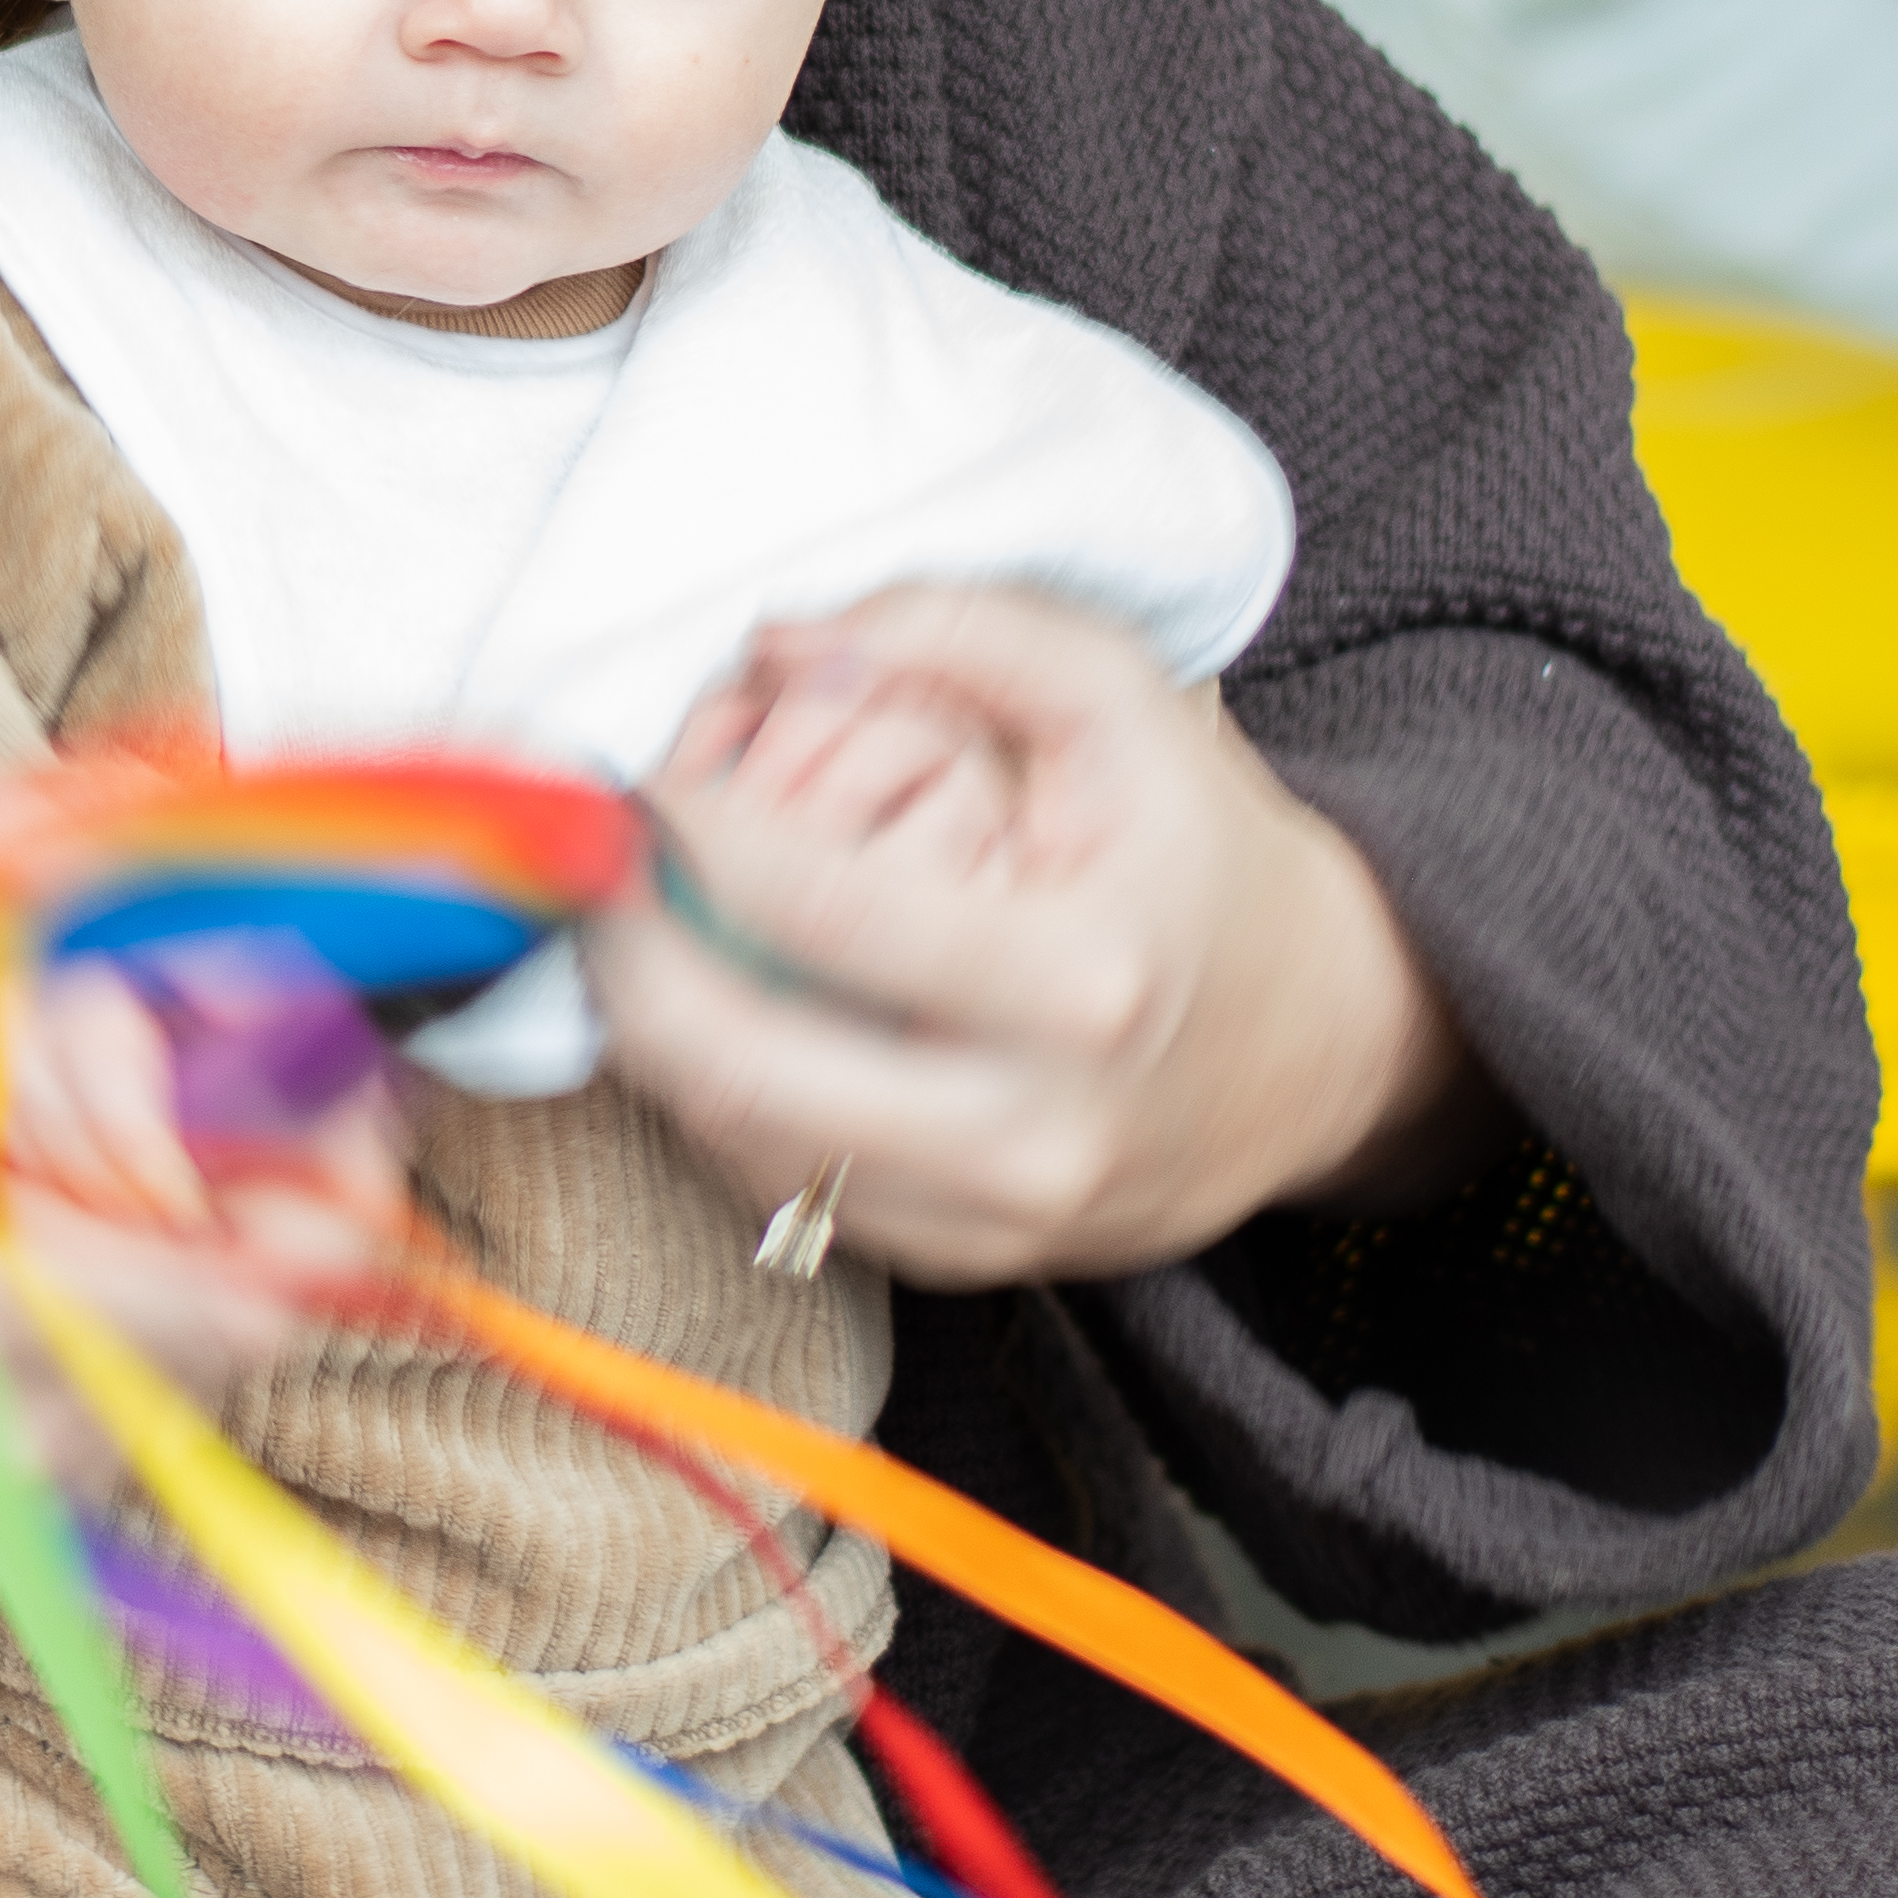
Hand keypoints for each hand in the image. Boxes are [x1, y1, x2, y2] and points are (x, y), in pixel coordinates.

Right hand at [0, 781, 402, 1717]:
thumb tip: (142, 786)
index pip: (259, 1277)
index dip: (317, 1139)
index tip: (293, 1020)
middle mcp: (24, 1429)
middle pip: (269, 1289)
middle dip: (254, 1138)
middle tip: (187, 1023)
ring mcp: (33, 1479)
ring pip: (233, 1332)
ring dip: (210, 1200)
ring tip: (88, 1105)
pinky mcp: (30, 1487)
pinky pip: (168, 1372)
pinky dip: (159, 1263)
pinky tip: (56, 1184)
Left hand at [587, 586, 1503, 1292]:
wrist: (1317, 1042)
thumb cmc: (1192, 848)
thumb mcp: (1115, 699)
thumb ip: (950, 634)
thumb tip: (772, 647)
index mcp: (1082, 979)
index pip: (818, 908)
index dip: (691, 836)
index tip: (632, 782)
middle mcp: (1035, 1129)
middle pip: (740, 1070)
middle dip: (624, 963)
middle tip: (580, 875)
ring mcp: (995, 1219)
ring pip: (739, 1147)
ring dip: (652, 1038)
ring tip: (630, 930)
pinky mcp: (962, 1263)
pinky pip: (782, 1194)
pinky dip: (716, 1102)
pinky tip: (706, 1009)